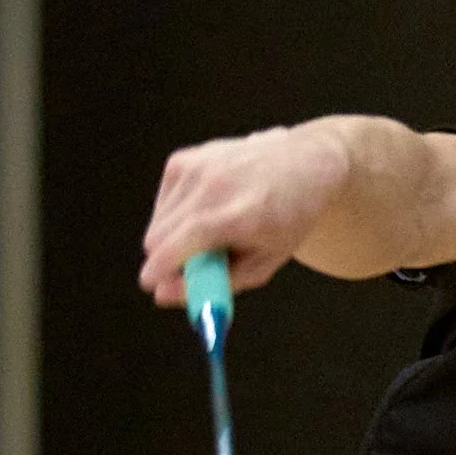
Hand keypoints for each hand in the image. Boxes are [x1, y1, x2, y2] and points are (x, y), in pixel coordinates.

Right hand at [138, 123, 352, 303]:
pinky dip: (176, 215)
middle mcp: (215, 184)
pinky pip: (162, 203)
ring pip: (158, 222)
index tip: (151, 284)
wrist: (304, 164)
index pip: (183, 241)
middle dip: (168, 259)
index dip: (160, 267)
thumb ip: (214, 284)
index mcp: (241, 213)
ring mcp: (196, 166)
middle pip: (159, 236)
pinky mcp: (183, 159)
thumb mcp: (264, 263)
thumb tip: (163, 295)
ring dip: (174, 238)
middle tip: (197, 264)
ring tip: (214, 231)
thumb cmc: (288, 218)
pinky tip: (207, 209)